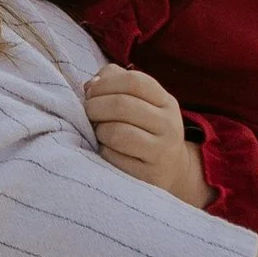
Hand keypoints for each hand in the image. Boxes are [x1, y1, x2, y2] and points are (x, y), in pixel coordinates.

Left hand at [85, 61, 209, 205]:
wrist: (170, 171)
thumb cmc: (144, 129)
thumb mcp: (140, 103)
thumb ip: (114, 83)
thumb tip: (91, 86)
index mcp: (166, 102)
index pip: (134, 81)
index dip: (105, 84)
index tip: (91, 92)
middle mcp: (169, 125)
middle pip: (122, 105)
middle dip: (94, 106)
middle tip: (88, 113)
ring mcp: (162, 151)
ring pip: (116, 132)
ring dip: (98, 130)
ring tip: (99, 132)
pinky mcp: (148, 175)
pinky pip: (113, 157)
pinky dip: (102, 151)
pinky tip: (106, 150)